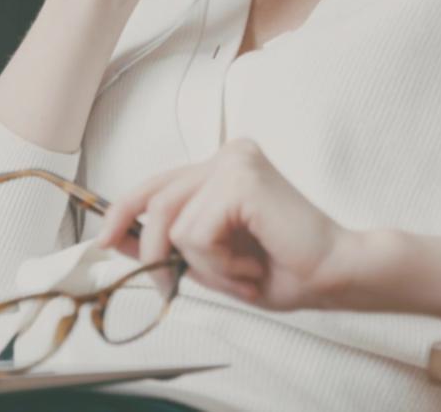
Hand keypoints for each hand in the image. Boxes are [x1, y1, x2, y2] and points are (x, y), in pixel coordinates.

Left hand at [94, 139, 352, 311]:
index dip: (123, 212)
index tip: (103, 240)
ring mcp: (233, 160)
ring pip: (172, 222)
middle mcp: (227, 155)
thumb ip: (171, 243)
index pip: (157, 183)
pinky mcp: (238, 177)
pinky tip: (250, 264)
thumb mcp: (212, 258)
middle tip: (166, 285)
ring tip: (238, 273)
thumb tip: (115, 238)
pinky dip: (216, 262)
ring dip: (199, 264)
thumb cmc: (284, 269)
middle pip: (154, 199)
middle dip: (149, 249)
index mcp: (223, 167)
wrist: (337, 275)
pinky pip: (194, 233)